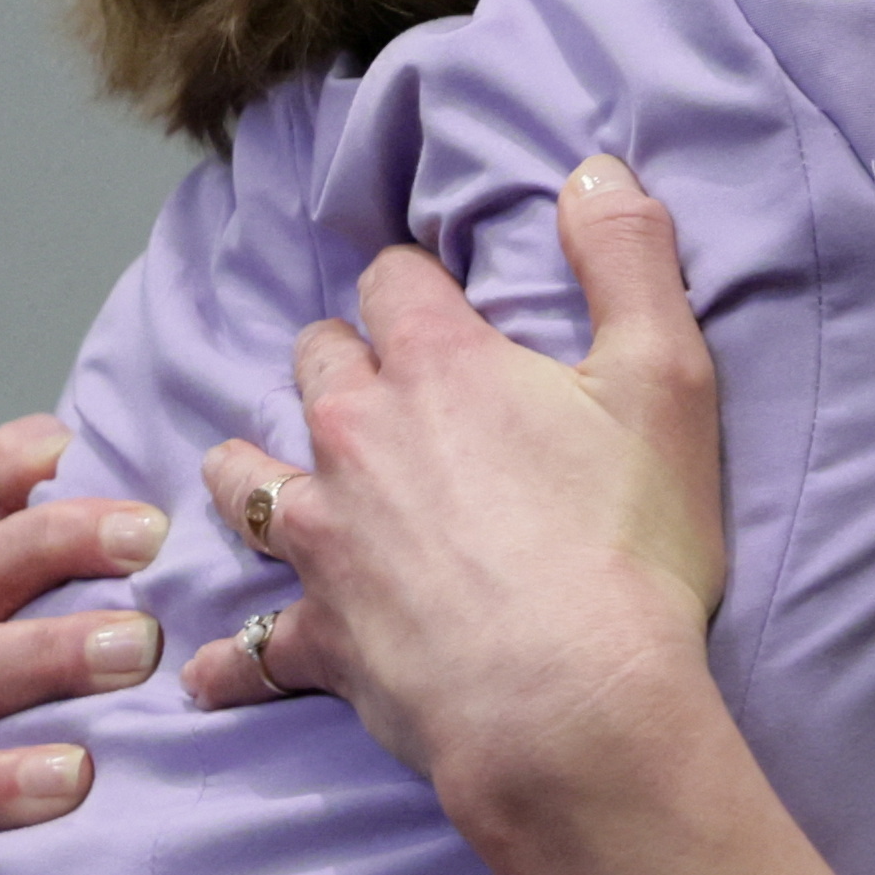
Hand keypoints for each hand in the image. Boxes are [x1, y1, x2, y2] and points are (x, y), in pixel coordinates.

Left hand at [181, 155, 724, 825]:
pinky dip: (228, 656)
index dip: (414, 283)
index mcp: (439, 367)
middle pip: (313, 366)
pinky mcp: (320, 638)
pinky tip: (208, 668)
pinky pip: (247, 645)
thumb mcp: (666, 377)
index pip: (392, 279)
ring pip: (245, 482)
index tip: (434, 299)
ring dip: (249, 473)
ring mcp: (326, 542)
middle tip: (369, 383)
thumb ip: (628, 257)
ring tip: (254, 476)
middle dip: (337, 363)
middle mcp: (359, 440)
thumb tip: (595, 166)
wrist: (572, 709)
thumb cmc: (625, 543)